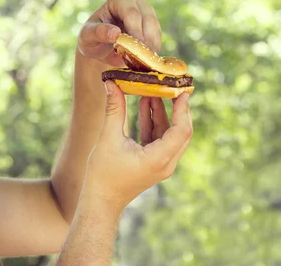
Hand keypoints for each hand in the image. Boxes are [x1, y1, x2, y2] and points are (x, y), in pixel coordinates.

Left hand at [77, 0, 161, 66]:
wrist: (98, 46)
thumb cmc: (91, 38)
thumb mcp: (87, 36)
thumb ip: (99, 32)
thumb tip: (115, 33)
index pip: (131, 13)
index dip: (135, 30)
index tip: (136, 48)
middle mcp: (136, 1)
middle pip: (147, 19)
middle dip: (146, 39)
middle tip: (145, 58)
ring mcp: (146, 11)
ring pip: (155, 28)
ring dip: (152, 45)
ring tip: (145, 61)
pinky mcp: (152, 25)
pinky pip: (157, 37)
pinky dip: (153, 48)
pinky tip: (147, 60)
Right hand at [81, 80, 192, 212]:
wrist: (101, 200)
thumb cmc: (103, 174)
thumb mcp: (108, 138)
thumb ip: (114, 109)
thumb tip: (111, 84)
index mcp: (159, 159)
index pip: (181, 130)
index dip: (182, 110)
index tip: (181, 91)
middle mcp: (166, 163)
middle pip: (180, 132)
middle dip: (175, 109)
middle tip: (171, 88)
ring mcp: (161, 164)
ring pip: (169, 134)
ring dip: (162, 114)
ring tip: (152, 92)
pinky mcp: (154, 163)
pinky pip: (160, 140)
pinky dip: (154, 124)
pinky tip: (145, 107)